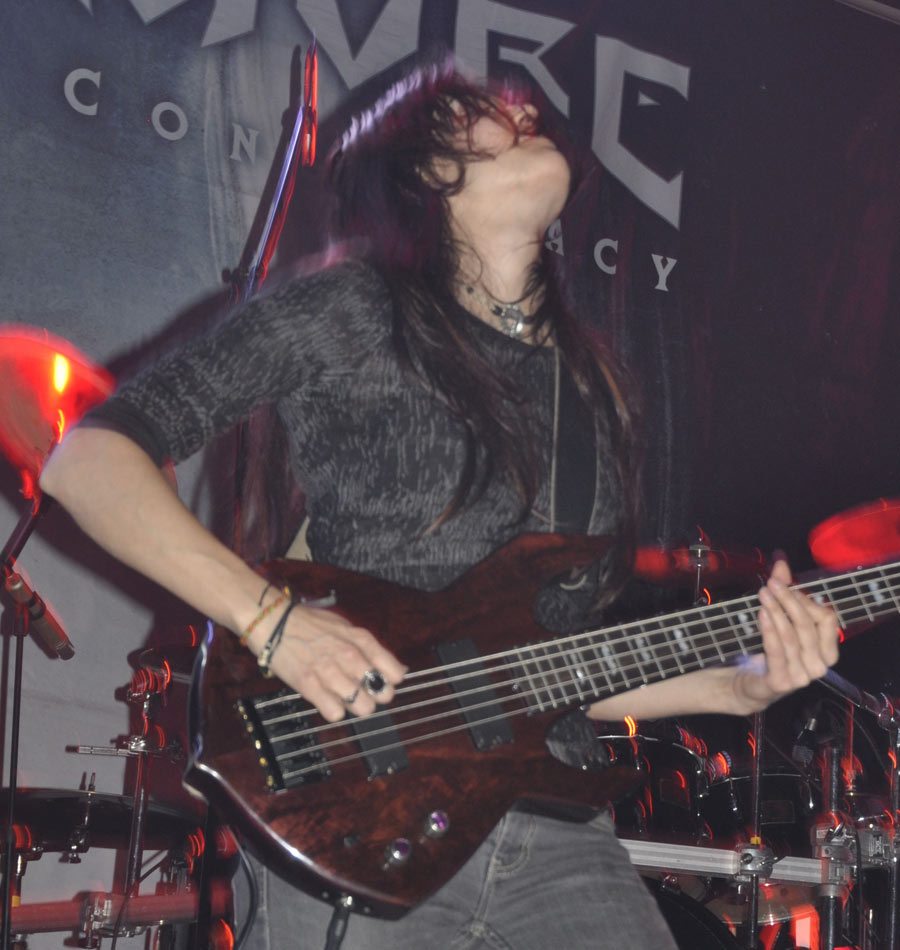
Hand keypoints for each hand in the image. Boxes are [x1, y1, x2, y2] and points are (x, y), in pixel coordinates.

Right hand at [245, 603, 406, 722]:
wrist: (274, 622)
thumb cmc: (311, 624)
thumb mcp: (347, 628)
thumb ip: (371, 650)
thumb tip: (397, 670)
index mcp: (361, 640)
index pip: (394, 672)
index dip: (390, 682)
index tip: (381, 683)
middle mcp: (350, 656)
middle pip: (381, 693)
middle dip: (375, 696)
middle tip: (362, 692)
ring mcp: (330, 672)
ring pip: (362, 707)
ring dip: (356, 706)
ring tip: (344, 697)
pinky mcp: (310, 686)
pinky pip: (335, 713)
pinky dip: (334, 711)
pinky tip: (327, 700)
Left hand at [732, 559, 839, 713]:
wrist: (748, 684)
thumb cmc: (771, 651)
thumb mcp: (781, 619)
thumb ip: (784, 591)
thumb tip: (780, 560)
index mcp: (827, 651)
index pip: (827, 619)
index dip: (807, 600)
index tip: (787, 584)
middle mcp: (819, 665)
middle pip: (807, 625)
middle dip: (789, 601)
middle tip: (772, 583)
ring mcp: (802, 676)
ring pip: (791, 636)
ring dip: (776, 611)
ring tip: (763, 593)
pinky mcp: (781, 682)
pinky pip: (776, 651)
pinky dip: (769, 630)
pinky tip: (761, 614)